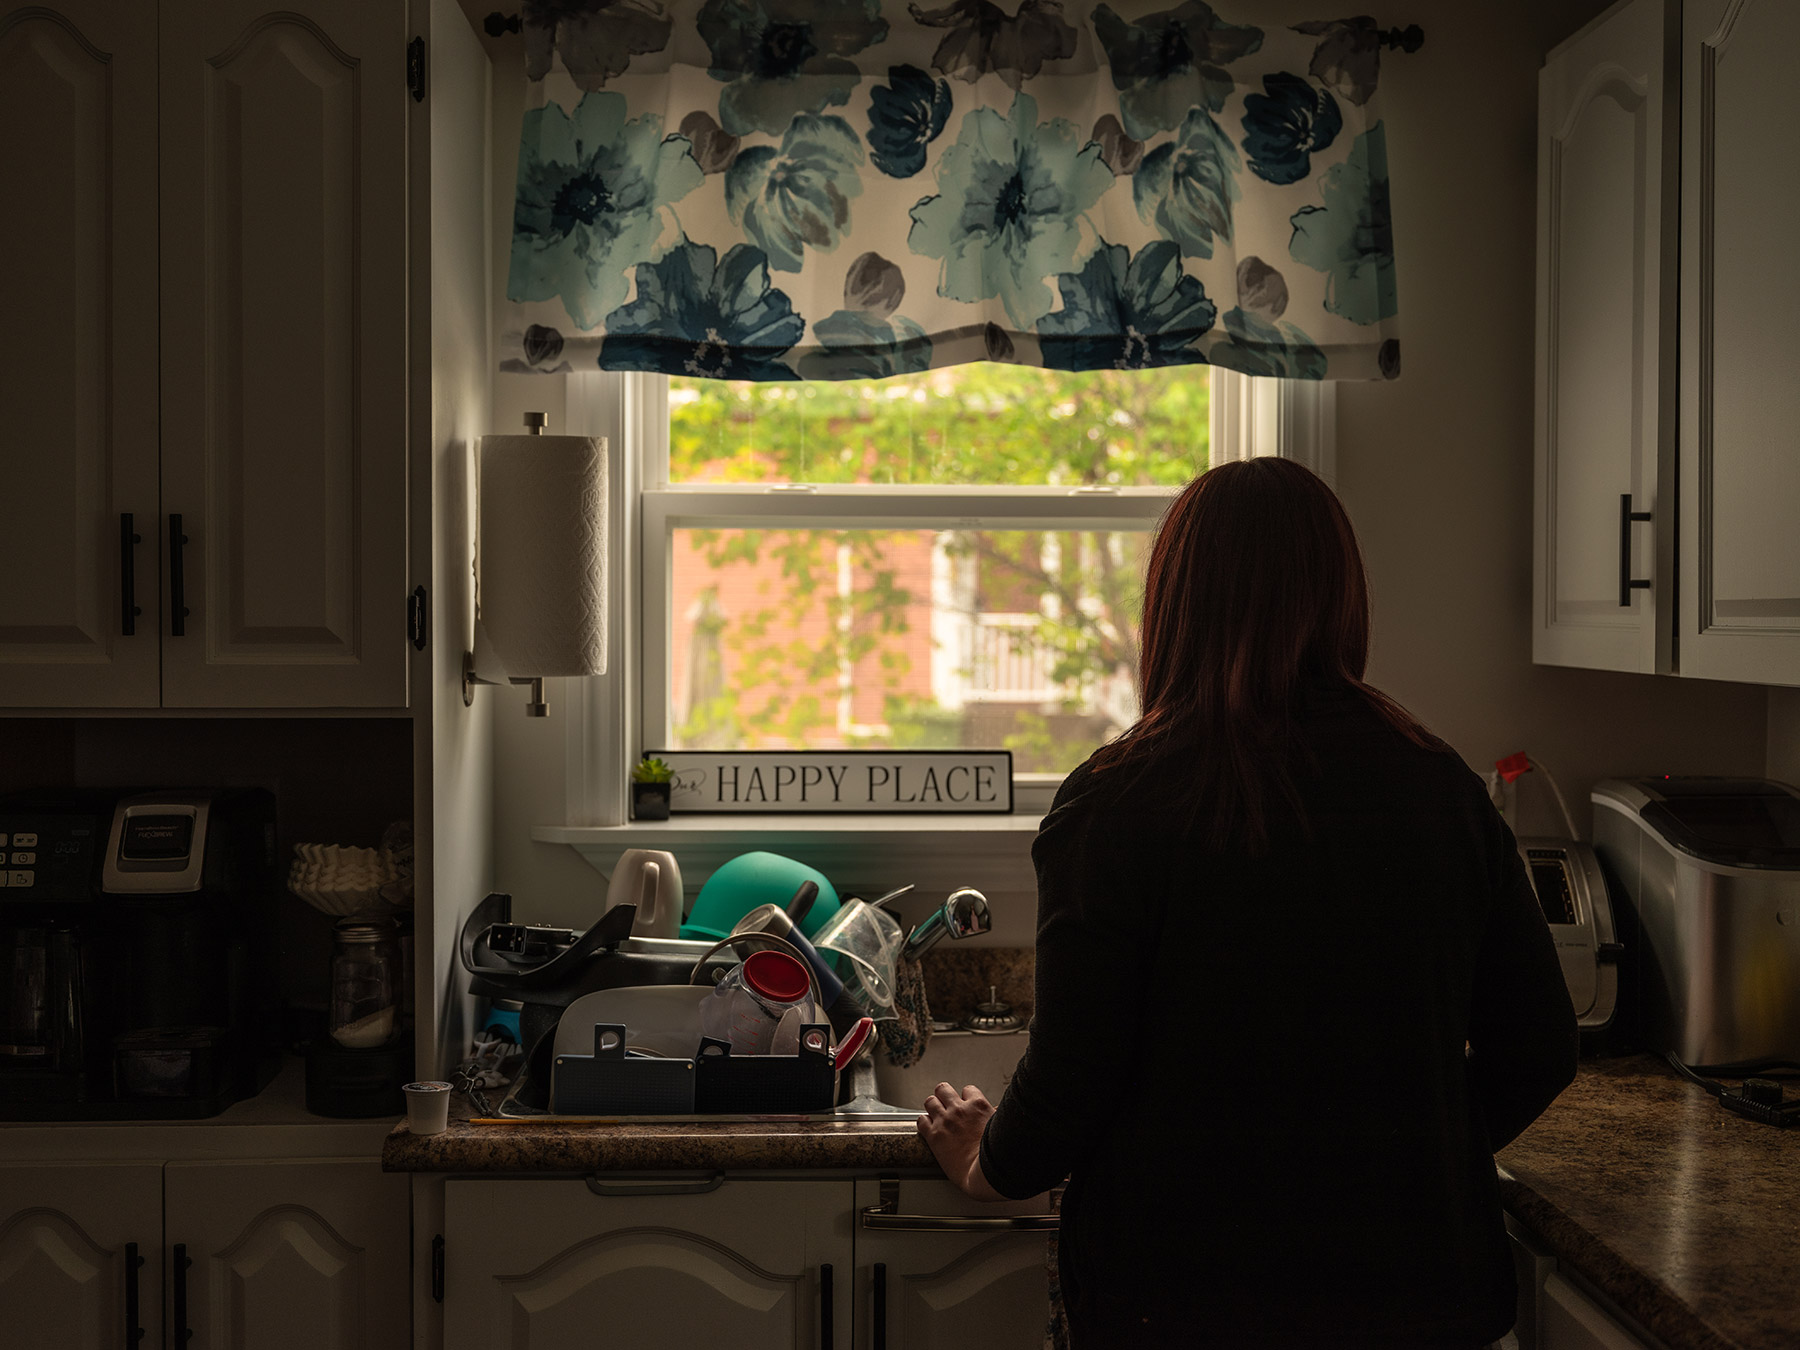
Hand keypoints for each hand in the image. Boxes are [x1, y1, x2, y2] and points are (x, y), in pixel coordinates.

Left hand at [917, 1082, 1004, 1200]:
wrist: (983, 1173)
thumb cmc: (995, 1154)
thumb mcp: (999, 1127)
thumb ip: (994, 1116)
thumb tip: (995, 1110)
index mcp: (977, 1106)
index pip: (967, 1090)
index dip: (965, 1098)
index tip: (965, 1105)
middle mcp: (959, 1110)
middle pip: (943, 1089)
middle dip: (944, 1096)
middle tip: (946, 1106)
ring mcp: (945, 1121)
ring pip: (930, 1101)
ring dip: (932, 1108)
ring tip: (935, 1116)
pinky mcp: (933, 1135)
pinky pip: (921, 1120)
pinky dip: (924, 1123)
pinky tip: (929, 1129)